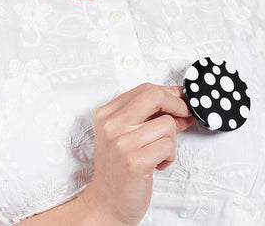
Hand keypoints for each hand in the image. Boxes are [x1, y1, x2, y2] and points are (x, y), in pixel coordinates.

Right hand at [80, 83, 194, 225]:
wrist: (106, 203)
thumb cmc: (119, 169)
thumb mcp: (127, 135)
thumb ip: (150, 117)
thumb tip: (182, 106)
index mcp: (107, 113)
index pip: (144, 89)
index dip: (169, 93)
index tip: (181, 99)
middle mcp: (111, 124)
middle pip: (155, 96)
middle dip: (177, 104)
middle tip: (185, 115)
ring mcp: (122, 142)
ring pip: (167, 124)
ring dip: (172, 140)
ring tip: (159, 153)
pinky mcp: (135, 161)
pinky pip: (168, 146)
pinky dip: (169, 156)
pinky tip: (157, 165)